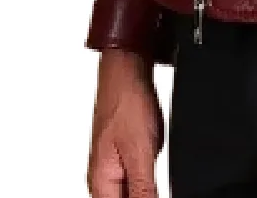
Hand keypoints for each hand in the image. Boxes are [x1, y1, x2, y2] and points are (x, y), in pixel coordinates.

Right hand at [87, 48, 163, 197]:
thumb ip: (143, 188)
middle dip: (145, 194)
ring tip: (151, 159)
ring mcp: (113, 165)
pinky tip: (155, 164)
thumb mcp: (140, 151)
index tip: (152, 190)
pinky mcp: (124, 153)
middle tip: (153, 172)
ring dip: (147, 187)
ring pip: (131, 192)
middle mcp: (103, 178)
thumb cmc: (126, 102)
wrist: (127, 70)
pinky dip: (148, 174)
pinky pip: (137, 176)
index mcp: (101, 183)